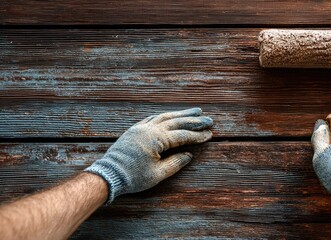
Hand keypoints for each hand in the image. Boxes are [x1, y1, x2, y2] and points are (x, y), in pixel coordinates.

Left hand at [85, 107, 212, 203]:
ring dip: (181, 114)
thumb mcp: (158, 174)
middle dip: (194, 120)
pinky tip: (171, 115)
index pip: (182, 135)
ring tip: (195, 111)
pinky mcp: (134, 129)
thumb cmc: (133, 177)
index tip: (210, 134)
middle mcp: (149, 129)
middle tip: (209, 119)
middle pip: (176, 122)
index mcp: (156, 139)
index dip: (197, 135)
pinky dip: (165, 115)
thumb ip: (175, 163)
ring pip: (165, 116)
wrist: (108, 175)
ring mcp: (141, 127)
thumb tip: (189, 155)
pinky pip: (153, 117)